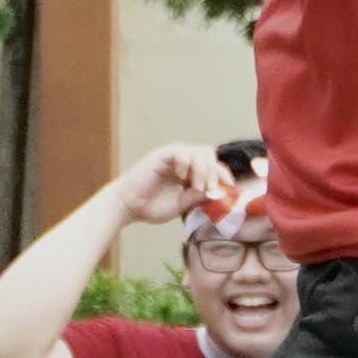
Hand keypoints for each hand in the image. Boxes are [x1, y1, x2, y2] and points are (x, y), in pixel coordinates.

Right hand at [113, 138, 228, 225]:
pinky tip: (181, 175)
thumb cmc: (151, 206)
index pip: (212, 165)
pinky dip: (185, 162)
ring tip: (195, 186)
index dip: (223, 174)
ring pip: (199, 151)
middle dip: (214, 171)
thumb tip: (217, 190)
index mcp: (189, 173)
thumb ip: (197, 196)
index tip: (229, 186)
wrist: (127, 206)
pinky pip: (181, 150)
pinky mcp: (161, 155)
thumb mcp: (181, 204)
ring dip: (202, 169)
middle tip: (209, 188)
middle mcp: (183, 162)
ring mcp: (173, 157)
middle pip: (209, 154)